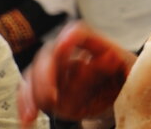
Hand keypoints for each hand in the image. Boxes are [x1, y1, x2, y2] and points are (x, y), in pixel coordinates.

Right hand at [17, 21, 136, 125]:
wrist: (116, 93)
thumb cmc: (121, 76)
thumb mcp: (124, 70)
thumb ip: (114, 64)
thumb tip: (110, 56)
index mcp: (91, 42)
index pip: (78, 32)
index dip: (70, 37)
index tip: (66, 45)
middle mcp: (68, 53)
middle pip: (48, 54)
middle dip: (47, 74)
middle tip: (52, 95)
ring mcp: (54, 70)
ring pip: (34, 74)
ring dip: (37, 91)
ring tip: (47, 105)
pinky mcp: (45, 87)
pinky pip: (28, 92)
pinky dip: (26, 103)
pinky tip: (28, 118)